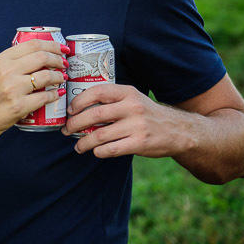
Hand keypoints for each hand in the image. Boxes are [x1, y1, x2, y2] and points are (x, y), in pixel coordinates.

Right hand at [0, 39, 68, 135]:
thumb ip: (14, 61)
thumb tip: (41, 53)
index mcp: (2, 59)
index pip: (33, 45)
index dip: (52, 45)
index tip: (62, 49)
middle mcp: (7, 71)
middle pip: (42, 57)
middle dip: (58, 60)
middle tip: (64, 64)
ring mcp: (13, 88)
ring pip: (46, 77)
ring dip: (59, 77)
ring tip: (62, 78)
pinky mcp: (19, 105)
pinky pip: (44, 97)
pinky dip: (54, 95)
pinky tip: (57, 93)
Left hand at [63, 83, 187, 157]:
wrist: (177, 130)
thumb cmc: (148, 114)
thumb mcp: (134, 98)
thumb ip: (112, 100)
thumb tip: (80, 108)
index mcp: (128, 92)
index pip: (98, 91)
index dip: (79, 101)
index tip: (70, 110)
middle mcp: (132, 107)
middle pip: (95, 115)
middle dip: (75, 124)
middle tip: (66, 130)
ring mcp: (136, 126)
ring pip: (100, 136)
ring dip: (84, 142)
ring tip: (78, 146)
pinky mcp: (139, 143)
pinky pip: (111, 149)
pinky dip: (99, 151)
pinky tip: (95, 151)